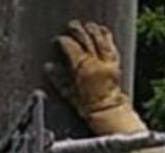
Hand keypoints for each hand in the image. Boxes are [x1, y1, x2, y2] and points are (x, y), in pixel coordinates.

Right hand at [46, 20, 144, 135]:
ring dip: (91, 30)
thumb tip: (49, 67)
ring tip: (85, 27)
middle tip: (70, 28)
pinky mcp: (115, 63)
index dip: (62, 41)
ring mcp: (107, 61)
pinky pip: (110, 45)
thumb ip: (59, 80)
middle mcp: (96, 61)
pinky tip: (102, 32)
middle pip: (85, 37)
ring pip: (99, 37)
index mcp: (83, 68)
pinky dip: (106, 36)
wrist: (109, 114)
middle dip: (76, 31)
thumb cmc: (89, 108)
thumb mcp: (69, 95)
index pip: (70, 46)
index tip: (58, 41)